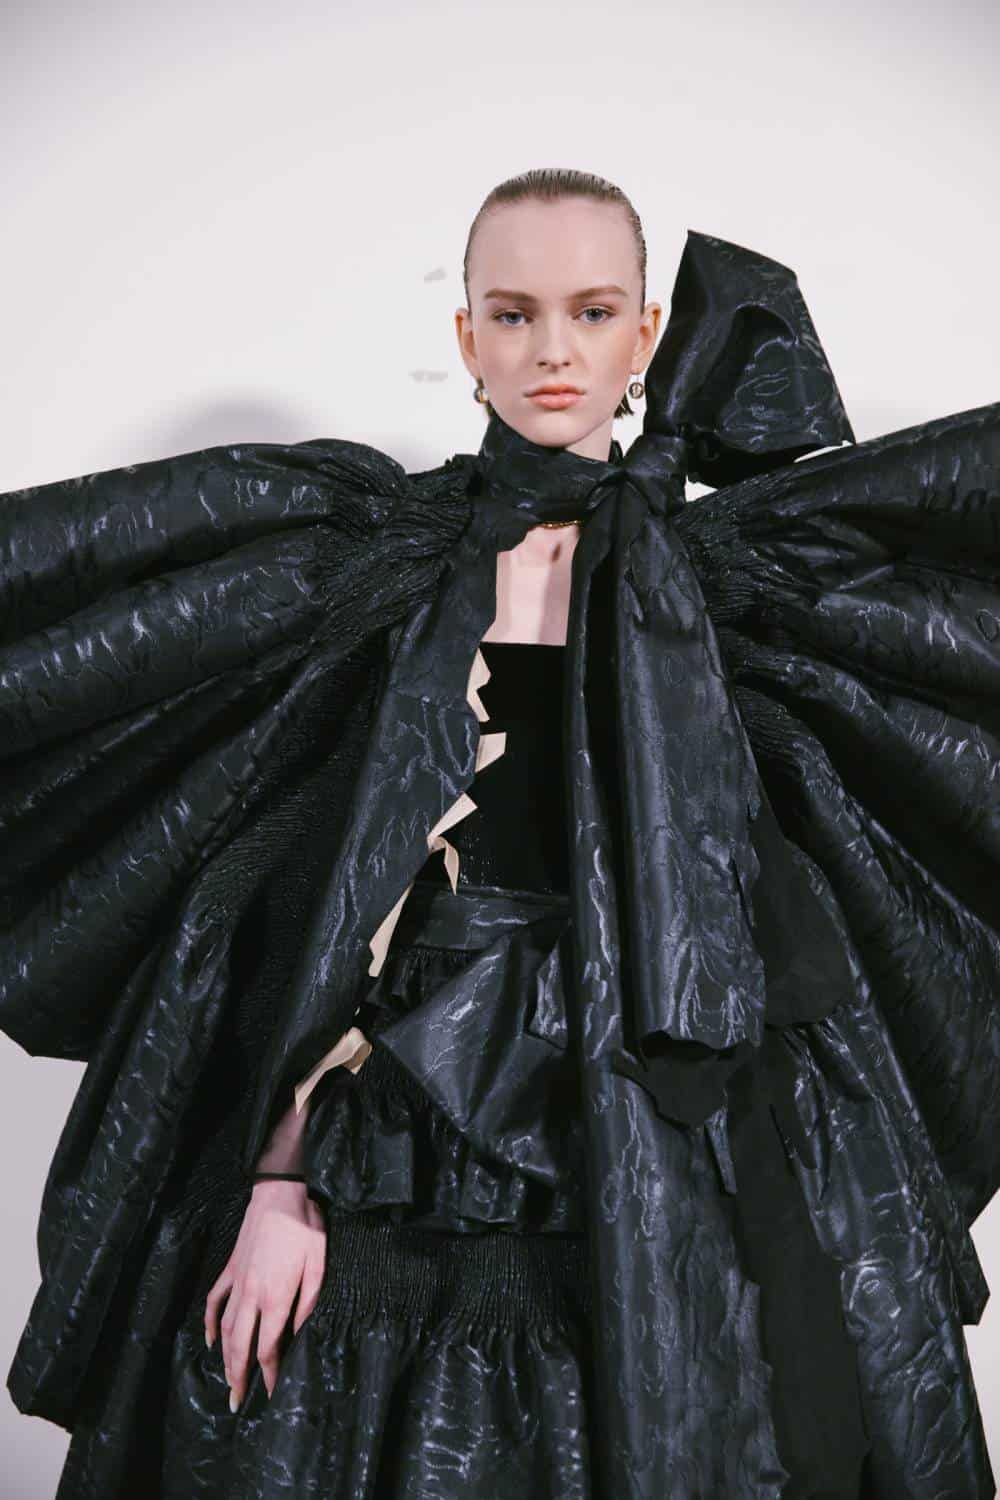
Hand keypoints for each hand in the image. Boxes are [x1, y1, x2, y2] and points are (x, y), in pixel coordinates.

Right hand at [204, 1179, 326, 1409]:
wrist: (277, 1194)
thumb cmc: (304, 1227)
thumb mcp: (318, 1263)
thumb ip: (308, 1301)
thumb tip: (300, 1333)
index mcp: (276, 1297)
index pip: (269, 1347)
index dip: (270, 1374)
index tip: (271, 1394)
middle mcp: (251, 1295)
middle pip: (241, 1346)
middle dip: (239, 1377)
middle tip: (236, 1403)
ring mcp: (237, 1282)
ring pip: (226, 1328)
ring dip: (225, 1358)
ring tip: (226, 1381)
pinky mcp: (230, 1269)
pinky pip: (214, 1301)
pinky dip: (210, 1323)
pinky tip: (211, 1340)